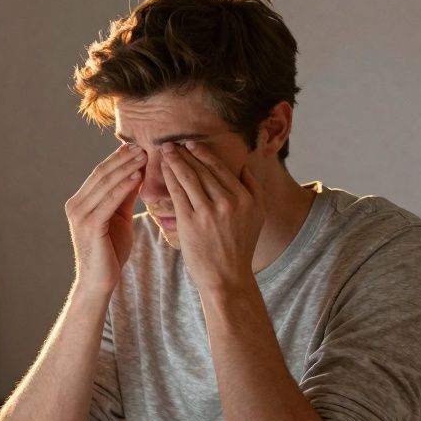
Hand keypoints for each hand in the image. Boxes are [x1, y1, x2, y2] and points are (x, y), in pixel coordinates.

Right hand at [64, 144, 144, 295]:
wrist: (99, 282)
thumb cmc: (110, 253)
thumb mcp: (119, 218)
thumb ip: (124, 197)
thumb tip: (137, 173)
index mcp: (80, 202)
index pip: (99, 173)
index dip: (118, 158)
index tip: (136, 146)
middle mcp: (75, 206)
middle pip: (101, 174)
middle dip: (123, 159)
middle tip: (142, 145)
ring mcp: (80, 215)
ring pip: (105, 184)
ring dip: (126, 168)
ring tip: (143, 156)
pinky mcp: (90, 226)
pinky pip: (109, 201)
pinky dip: (123, 187)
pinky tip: (137, 177)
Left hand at [160, 142, 264, 293]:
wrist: (227, 277)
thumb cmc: (239, 246)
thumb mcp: (258, 216)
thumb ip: (253, 188)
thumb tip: (243, 165)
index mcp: (246, 198)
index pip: (220, 169)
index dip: (203, 153)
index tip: (190, 144)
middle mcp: (229, 202)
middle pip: (203, 170)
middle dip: (185, 153)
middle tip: (172, 143)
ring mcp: (209, 212)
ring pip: (189, 178)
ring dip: (175, 161)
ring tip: (165, 151)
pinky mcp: (191, 222)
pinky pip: (178, 192)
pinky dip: (169, 178)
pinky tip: (162, 169)